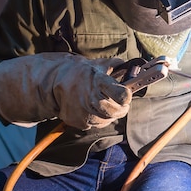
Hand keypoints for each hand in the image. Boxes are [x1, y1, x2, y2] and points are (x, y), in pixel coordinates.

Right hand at [0, 53, 131, 129]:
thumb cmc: (82, 72)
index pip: (120, 94)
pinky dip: (97, 119)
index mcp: (98, 81)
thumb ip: (118, 66)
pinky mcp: (76, 121)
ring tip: (104, 104)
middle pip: (114, 111)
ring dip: (109, 115)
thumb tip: (135, 69)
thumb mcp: (100, 64)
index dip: (126, 96)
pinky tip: (93, 109)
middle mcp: (90, 97)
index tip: (126, 94)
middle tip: (121, 103)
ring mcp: (82, 111)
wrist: (56, 81)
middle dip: (120, 109)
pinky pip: (94, 125)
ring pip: (105, 120)